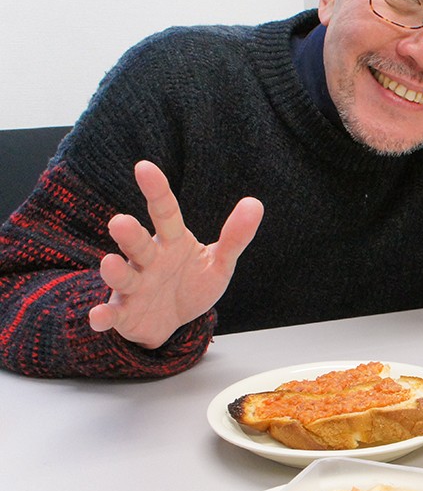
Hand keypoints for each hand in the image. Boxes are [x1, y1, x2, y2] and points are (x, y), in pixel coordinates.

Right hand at [88, 161, 263, 347]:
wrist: (172, 322)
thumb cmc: (192, 283)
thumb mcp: (219, 263)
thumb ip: (235, 237)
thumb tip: (255, 203)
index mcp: (172, 242)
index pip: (165, 212)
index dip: (157, 191)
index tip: (144, 167)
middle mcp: (148, 260)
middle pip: (138, 244)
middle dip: (130, 234)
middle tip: (120, 222)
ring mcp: (133, 286)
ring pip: (123, 276)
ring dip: (115, 271)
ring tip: (110, 263)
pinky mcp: (124, 314)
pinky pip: (112, 314)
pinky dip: (103, 316)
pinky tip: (98, 317)